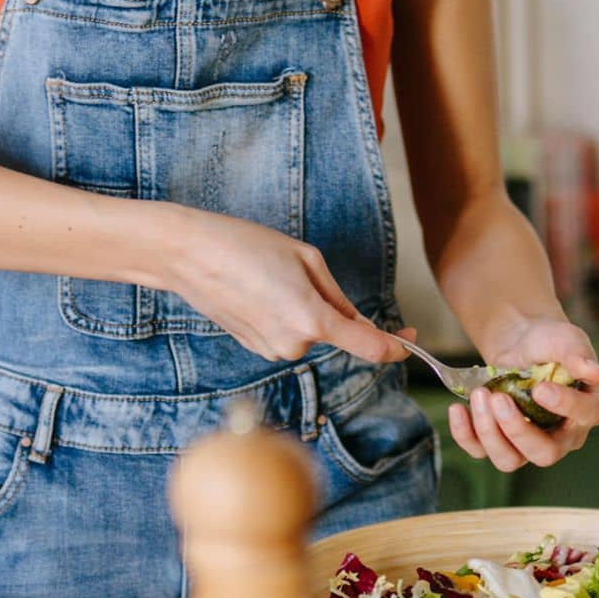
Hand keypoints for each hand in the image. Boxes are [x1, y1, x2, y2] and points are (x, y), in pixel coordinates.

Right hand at [160, 209, 405, 364]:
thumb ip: (337, 297)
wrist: (188, 255)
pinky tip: (259, 290)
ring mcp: (271, 350)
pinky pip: (288, 334)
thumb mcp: (306, 259)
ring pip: (310, 333)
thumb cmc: (246, 246)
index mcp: (312, 320)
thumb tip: (355, 322)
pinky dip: (286, 316)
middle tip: (300, 272)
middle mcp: (293, 345)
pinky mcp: (256, 347)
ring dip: (306, 311)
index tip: (410, 338)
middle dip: (332, 308)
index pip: (370, 347)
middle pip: (335, 333)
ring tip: (271, 277)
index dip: (396, 345)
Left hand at [449, 317, 598, 472]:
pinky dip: (465, 435)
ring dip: (489, 432)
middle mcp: (562, 436)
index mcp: (588, 409)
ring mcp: (529, 443)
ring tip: (480, 395)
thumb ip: (578, 354)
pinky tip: (458, 409)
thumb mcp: (566, 339)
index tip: (540, 388)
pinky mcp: (499, 441)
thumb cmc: (550, 343)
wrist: (521, 343)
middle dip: (517, 429)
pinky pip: (480, 451)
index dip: (563, 406)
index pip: (584, 416)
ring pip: (510, 459)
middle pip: (544, 453)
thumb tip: (596, 372)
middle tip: (498, 399)